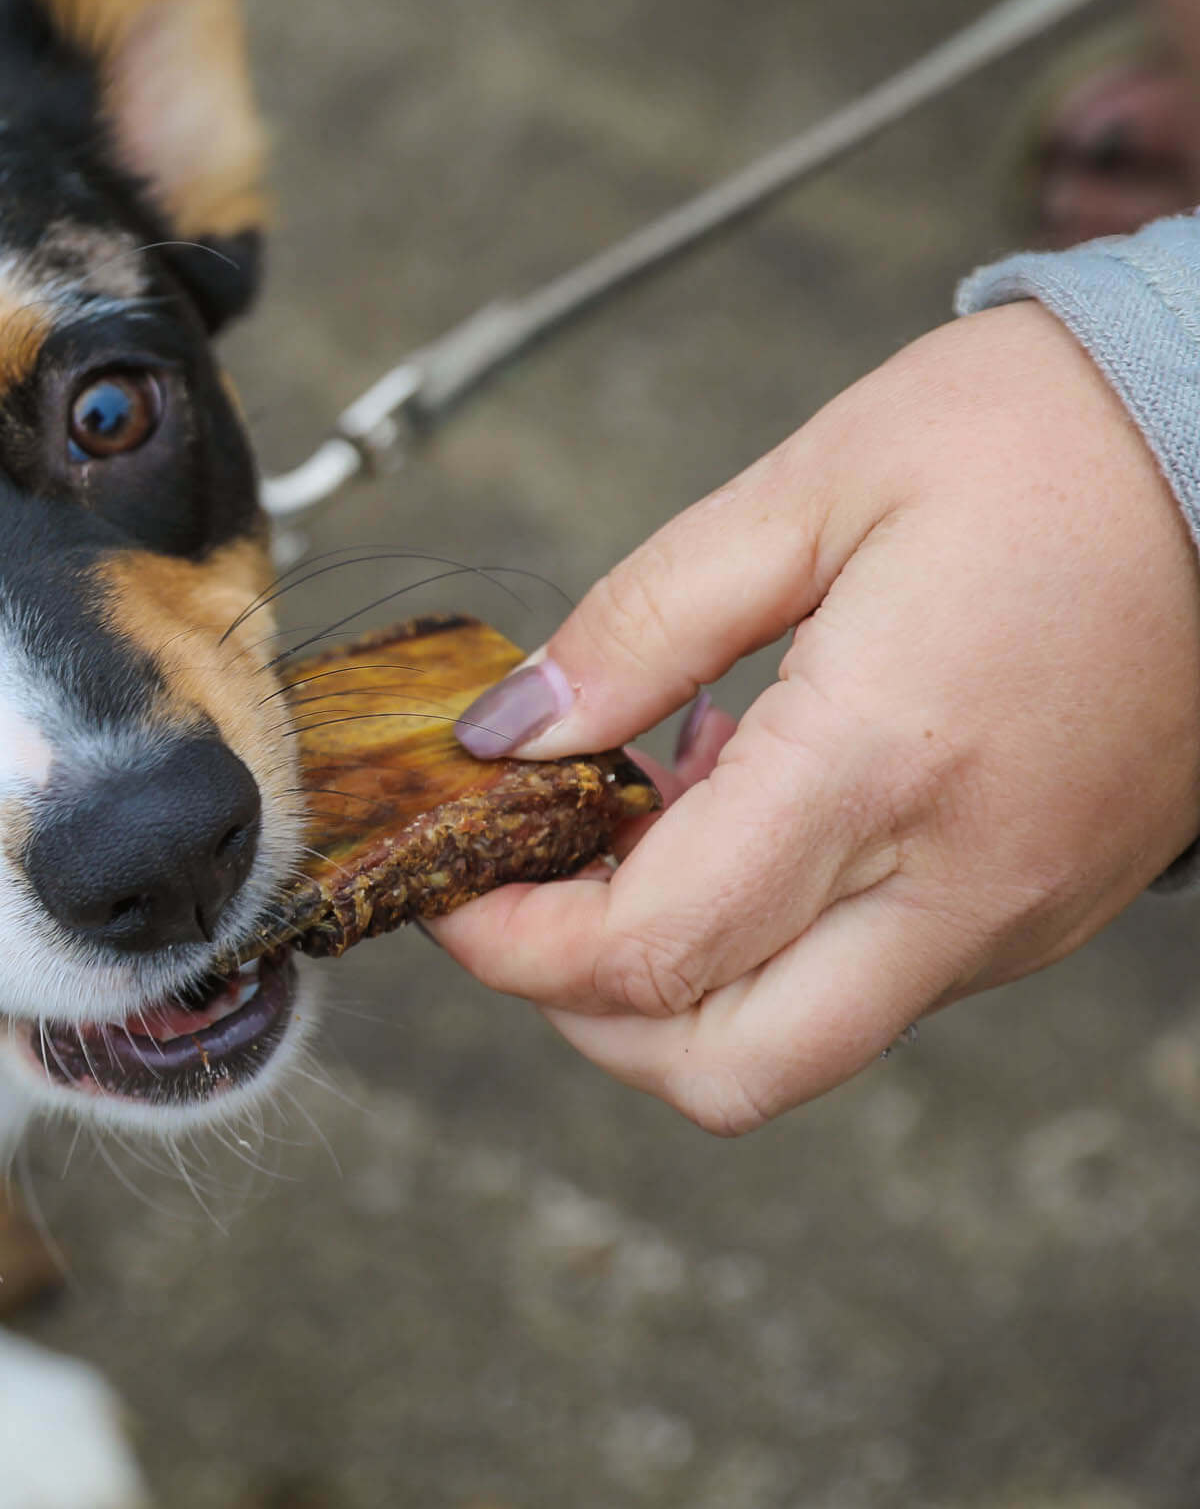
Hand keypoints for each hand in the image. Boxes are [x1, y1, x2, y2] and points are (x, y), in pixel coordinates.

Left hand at [424, 301, 1199, 1131]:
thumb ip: (641, 623)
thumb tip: (507, 731)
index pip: (653, 955)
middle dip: (586, 1013)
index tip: (455, 877)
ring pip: (802, 1044)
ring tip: (650, 822)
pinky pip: (878, 985)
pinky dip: (775, 940)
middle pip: (725, 1070)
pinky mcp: (1048, 906)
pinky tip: (752, 805)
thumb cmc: (1054, 438)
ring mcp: (1018, 913)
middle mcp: (961, 881)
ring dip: (682, 979)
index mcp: (885, 765)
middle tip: (526, 894)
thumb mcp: (812, 484)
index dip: (515, 943)